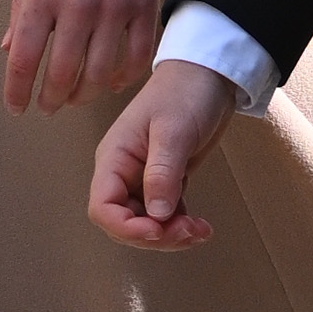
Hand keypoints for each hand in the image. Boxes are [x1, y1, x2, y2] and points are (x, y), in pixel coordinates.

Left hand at [0, 0, 172, 118]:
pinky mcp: (145, 7)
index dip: (16, 91)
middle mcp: (76, 6)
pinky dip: (125, 77)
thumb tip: (8, 48)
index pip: (23, 59)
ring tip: (78, 98)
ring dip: (86, 94)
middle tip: (48, 106)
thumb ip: (22, 8)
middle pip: (62, 74)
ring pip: (100, 73)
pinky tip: (114, 82)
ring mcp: (114, 9)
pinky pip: (137, 57)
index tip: (16, 107)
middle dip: (51, 99)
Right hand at [89, 57, 235, 248]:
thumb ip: (162, 172)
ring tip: (200, 230)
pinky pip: (165, 215)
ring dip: (171, 235)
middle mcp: (124, 173)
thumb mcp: (173, 130)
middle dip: (155, 236)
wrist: (209, 75)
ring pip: (147, 224)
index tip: (157, 230)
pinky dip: (181, 226)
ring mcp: (144, 179)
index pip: (103, 207)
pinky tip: (202, 226)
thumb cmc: (185, 92)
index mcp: (114, 158)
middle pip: (125, 222)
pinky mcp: (166, 181)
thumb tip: (157, 215)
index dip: (126, 227)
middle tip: (188, 231)